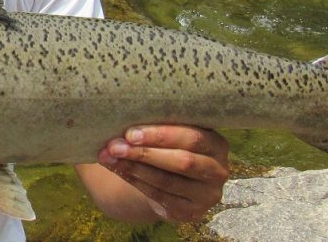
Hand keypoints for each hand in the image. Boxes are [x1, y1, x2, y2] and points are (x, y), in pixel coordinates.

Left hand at [95, 125, 229, 221]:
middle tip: (115, 146)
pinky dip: (135, 181)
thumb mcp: (175, 132)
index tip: (131, 133)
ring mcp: (206, 195)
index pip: (192, 138)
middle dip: (145, 153)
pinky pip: (159, 196)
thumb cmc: (172, 145)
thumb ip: (161, 124)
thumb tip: (124, 115)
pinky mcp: (191, 212)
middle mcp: (218, 171)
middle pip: (182, 161)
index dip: (161, 136)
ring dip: (134, 168)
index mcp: (217, 144)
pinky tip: (118, 169)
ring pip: (167, 181)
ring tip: (110, 157)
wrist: (175, 178)